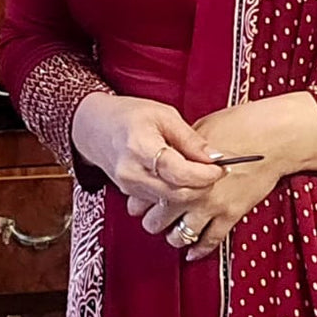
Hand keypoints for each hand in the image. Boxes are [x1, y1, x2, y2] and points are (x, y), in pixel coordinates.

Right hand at [70, 90, 223, 213]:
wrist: (96, 128)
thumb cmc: (130, 116)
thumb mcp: (164, 115)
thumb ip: (190, 139)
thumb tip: (216, 158)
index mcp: (140, 146)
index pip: (178, 172)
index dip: (204, 175)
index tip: (221, 168)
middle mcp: (132, 172)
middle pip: (177, 193)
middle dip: (202, 187)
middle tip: (216, 173)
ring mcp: (129, 187)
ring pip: (171, 202)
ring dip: (192, 192)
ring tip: (203, 174)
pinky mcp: (131, 195)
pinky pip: (161, 201)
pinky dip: (178, 194)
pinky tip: (185, 180)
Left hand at [140, 92, 316, 260]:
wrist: (272, 138)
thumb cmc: (238, 126)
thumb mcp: (199, 131)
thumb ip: (180, 149)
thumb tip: (166, 157)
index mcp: (180, 169)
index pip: (146, 194)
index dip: (139, 200)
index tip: (140, 201)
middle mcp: (191, 192)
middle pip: (157, 221)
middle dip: (152, 221)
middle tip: (153, 219)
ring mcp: (211, 207)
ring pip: (180, 236)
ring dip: (173, 237)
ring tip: (172, 233)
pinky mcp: (231, 215)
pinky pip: (210, 241)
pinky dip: (199, 250)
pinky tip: (192, 252)